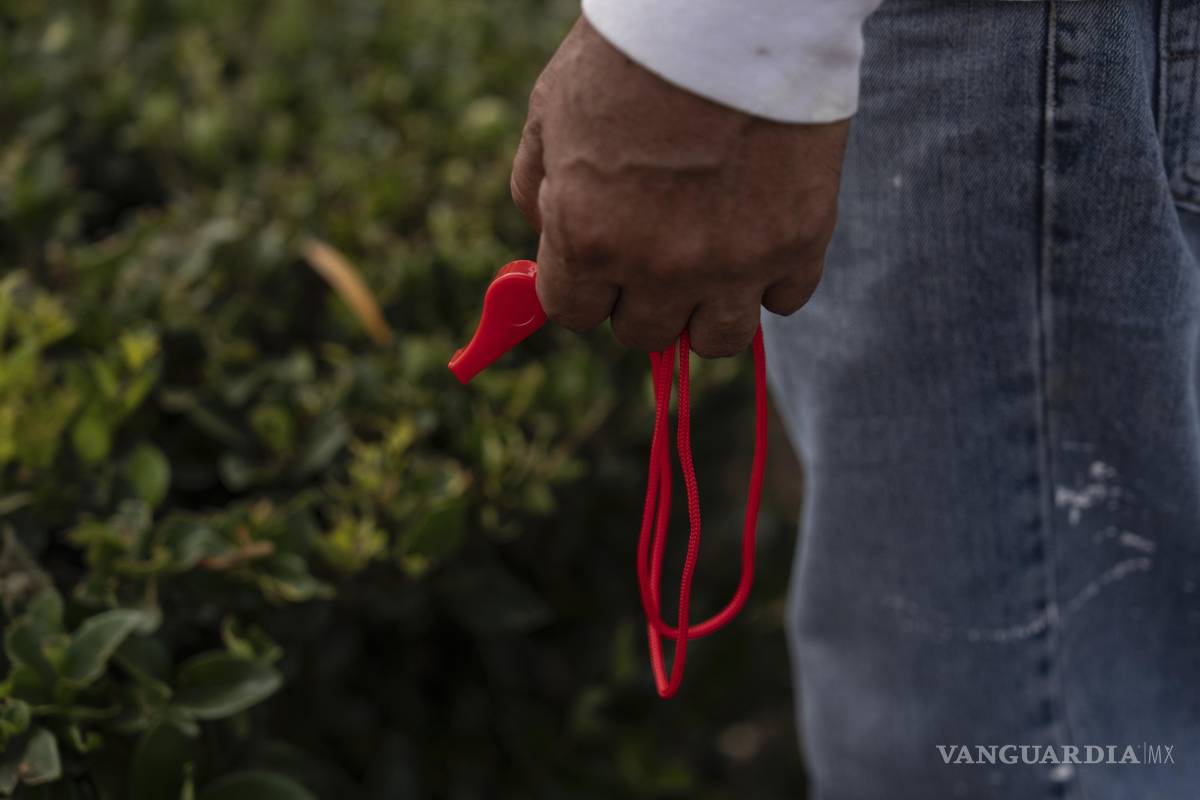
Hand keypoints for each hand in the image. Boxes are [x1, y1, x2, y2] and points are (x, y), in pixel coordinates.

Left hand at [510, 17, 848, 357]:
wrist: (730, 12)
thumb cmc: (631, 54)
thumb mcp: (550, 113)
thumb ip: (539, 190)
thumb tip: (545, 240)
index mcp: (588, 238)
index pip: (573, 313)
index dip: (584, 287)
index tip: (599, 264)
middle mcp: (658, 266)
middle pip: (643, 334)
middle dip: (642, 297)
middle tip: (657, 248)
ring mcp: (734, 262)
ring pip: (716, 341)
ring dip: (707, 311)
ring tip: (711, 261)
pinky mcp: (799, 242)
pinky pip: (785, 302)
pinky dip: (772, 280)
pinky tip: (760, 234)